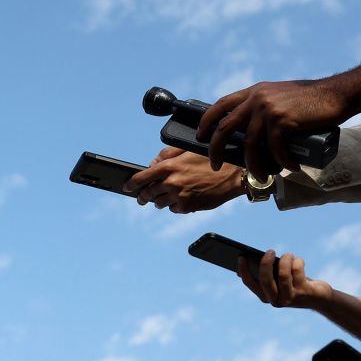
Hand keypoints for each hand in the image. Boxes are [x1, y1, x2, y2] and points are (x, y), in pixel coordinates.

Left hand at [124, 147, 242, 211]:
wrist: (233, 174)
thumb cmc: (212, 159)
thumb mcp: (188, 150)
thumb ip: (167, 155)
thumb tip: (152, 164)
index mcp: (169, 167)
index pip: (141, 178)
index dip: (131, 184)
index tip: (127, 187)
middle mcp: (171, 183)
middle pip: (147, 194)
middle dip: (143, 196)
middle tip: (142, 197)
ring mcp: (179, 196)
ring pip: (159, 203)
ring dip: (159, 200)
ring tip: (165, 196)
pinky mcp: (188, 207)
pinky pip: (173, 210)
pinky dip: (174, 206)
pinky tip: (182, 199)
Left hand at [195, 80, 348, 179]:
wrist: (337, 94)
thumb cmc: (310, 100)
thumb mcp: (278, 96)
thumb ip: (262, 107)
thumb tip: (248, 129)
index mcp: (254, 92)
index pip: (221, 105)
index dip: (206, 121)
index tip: (200, 136)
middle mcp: (257, 98)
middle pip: (225, 128)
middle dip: (216, 150)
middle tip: (215, 165)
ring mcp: (269, 109)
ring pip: (250, 145)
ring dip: (254, 166)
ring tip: (261, 177)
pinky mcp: (283, 121)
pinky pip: (275, 149)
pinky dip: (282, 162)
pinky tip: (290, 167)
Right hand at [236, 250, 331, 308]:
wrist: (319, 298)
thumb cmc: (295, 284)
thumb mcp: (279, 280)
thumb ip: (268, 273)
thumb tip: (252, 260)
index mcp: (265, 296)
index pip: (250, 283)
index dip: (244, 270)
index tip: (241, 257)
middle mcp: (275, 300)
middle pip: (265, 280)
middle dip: (266, 263)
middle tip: (270, 251)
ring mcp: (290, 297)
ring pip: (283, 274)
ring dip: (286, 260)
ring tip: (288, 255)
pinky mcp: (304, 292)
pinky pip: (297, 272)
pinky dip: (298, 262)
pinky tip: (299, 261)